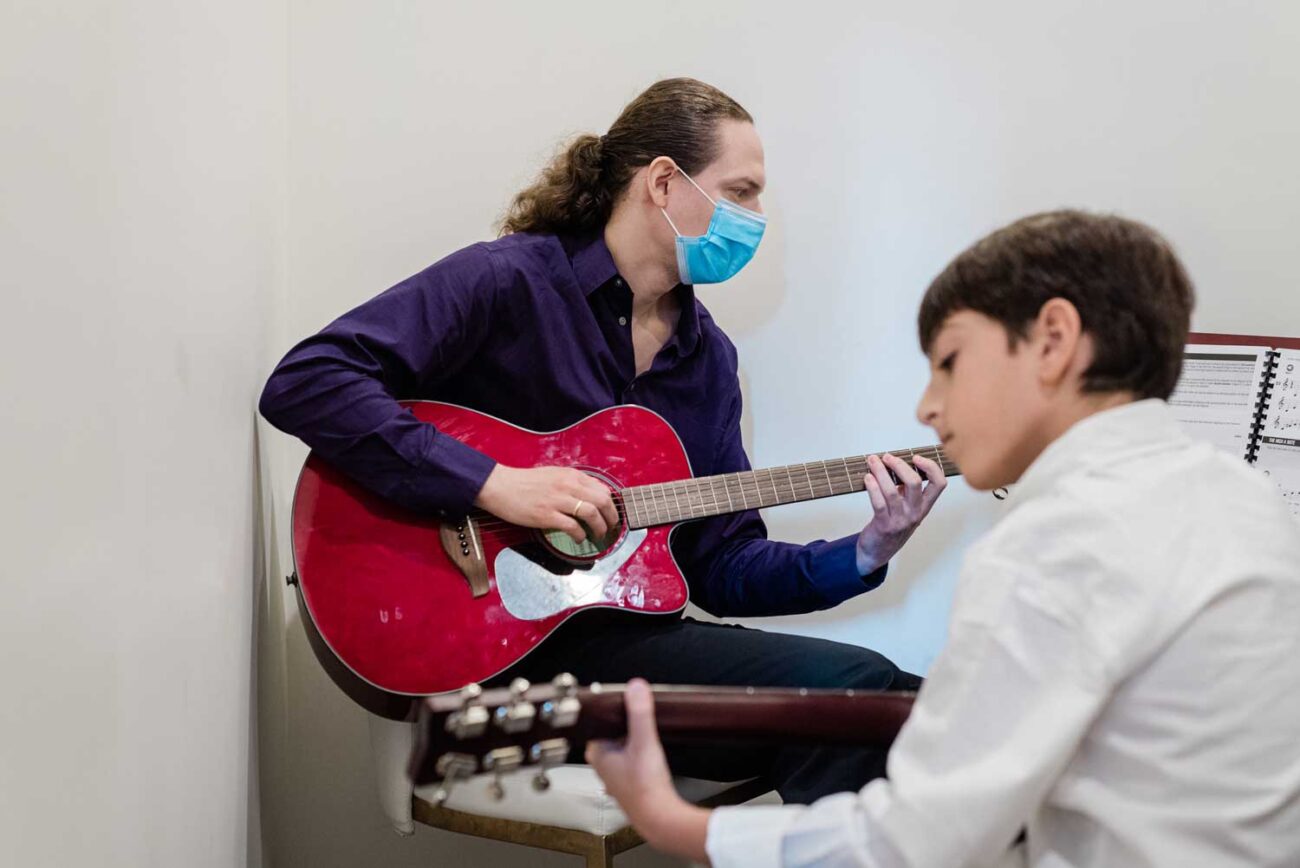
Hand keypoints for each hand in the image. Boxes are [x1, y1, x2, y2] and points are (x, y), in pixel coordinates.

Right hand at [474, 464, 618, 543]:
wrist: (500, 486)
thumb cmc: (525, 482)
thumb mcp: (554, 475)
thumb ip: (572, 483)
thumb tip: (591, 495)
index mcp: (571, 475)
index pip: (602, 489)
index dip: (611, 504)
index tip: (611, 514)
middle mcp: (568, 485)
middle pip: (602, 501)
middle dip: (612, 517)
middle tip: (612, 527)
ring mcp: (558, 500)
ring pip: (591, 513)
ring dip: (600, 527)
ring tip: (599, 535)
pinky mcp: (547, 515)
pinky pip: (573, 527)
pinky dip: (581, 535)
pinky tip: (580, 539)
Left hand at [586, 680, 710, 861]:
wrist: (659, 818)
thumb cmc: (646, 785)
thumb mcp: (644, 741)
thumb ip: (640, 712)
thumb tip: (635, 686)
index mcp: (597, 754)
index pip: (598, 723)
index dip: (612, 712)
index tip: (625, 702)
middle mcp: (602, 767)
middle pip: (611, 735)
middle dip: (624, 725)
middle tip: (639, 715)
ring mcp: (615, 778)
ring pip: (621, 749)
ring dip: (632, 741)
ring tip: (647, 732)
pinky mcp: (629, 786)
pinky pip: (630, 762)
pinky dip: (639, 756)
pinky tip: (650, 754)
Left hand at [855, 452, 946, 574]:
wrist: (877, 552)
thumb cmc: (892, 525)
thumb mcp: (906, 508)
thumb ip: (906, 490)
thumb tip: (895, 463)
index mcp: (924, 506)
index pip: (939, 484)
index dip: (931, 467)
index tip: (916, 457)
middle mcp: (915, 513)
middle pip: (914, 483)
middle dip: (900, 465)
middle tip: (887, 457)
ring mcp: (900, 520)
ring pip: (892, 491)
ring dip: (880, 472)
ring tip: (872, 462)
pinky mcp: (884, 525)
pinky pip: (878, 503)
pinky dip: (872, 487)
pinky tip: (867, 478)